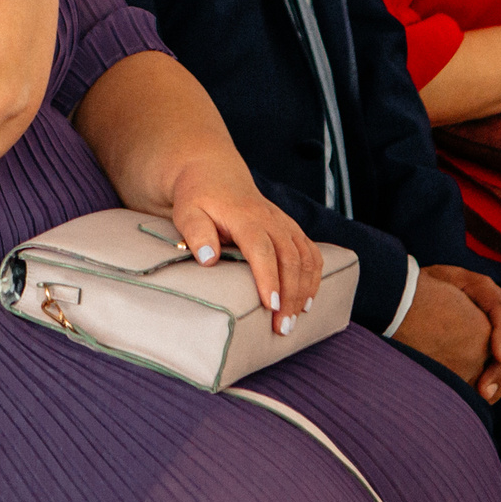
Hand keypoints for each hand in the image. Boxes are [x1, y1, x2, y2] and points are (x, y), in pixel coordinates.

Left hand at [152, 155, 320, 333]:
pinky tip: (307, 300)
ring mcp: (284, 223)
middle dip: (290, 294)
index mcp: (245, 216)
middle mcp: (270, 219)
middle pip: (290, 257)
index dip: (268, 278)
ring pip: (305, 256)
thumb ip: (196, 232)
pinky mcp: (290, 228)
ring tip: (295, 319)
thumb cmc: (198, 199)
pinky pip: (311, 252)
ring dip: (305, 289)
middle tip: (282, 327)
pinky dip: (314, 277)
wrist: (213, 174)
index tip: (270, 306)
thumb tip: (208, 259)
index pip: (261, 249)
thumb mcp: (187, 211)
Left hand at [395, 266, 500, 400]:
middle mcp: (498, 309)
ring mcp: (499, 328)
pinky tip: (483, 397)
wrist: (417, 293)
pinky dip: (496, 382)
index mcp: (484, 289)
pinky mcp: (494, 345)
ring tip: (484, 397)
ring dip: (500, 379)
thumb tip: (435, 309)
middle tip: (484, 390)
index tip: (497, 354)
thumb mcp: (427, 282)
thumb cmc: (420, 285)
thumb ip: (435, 288)